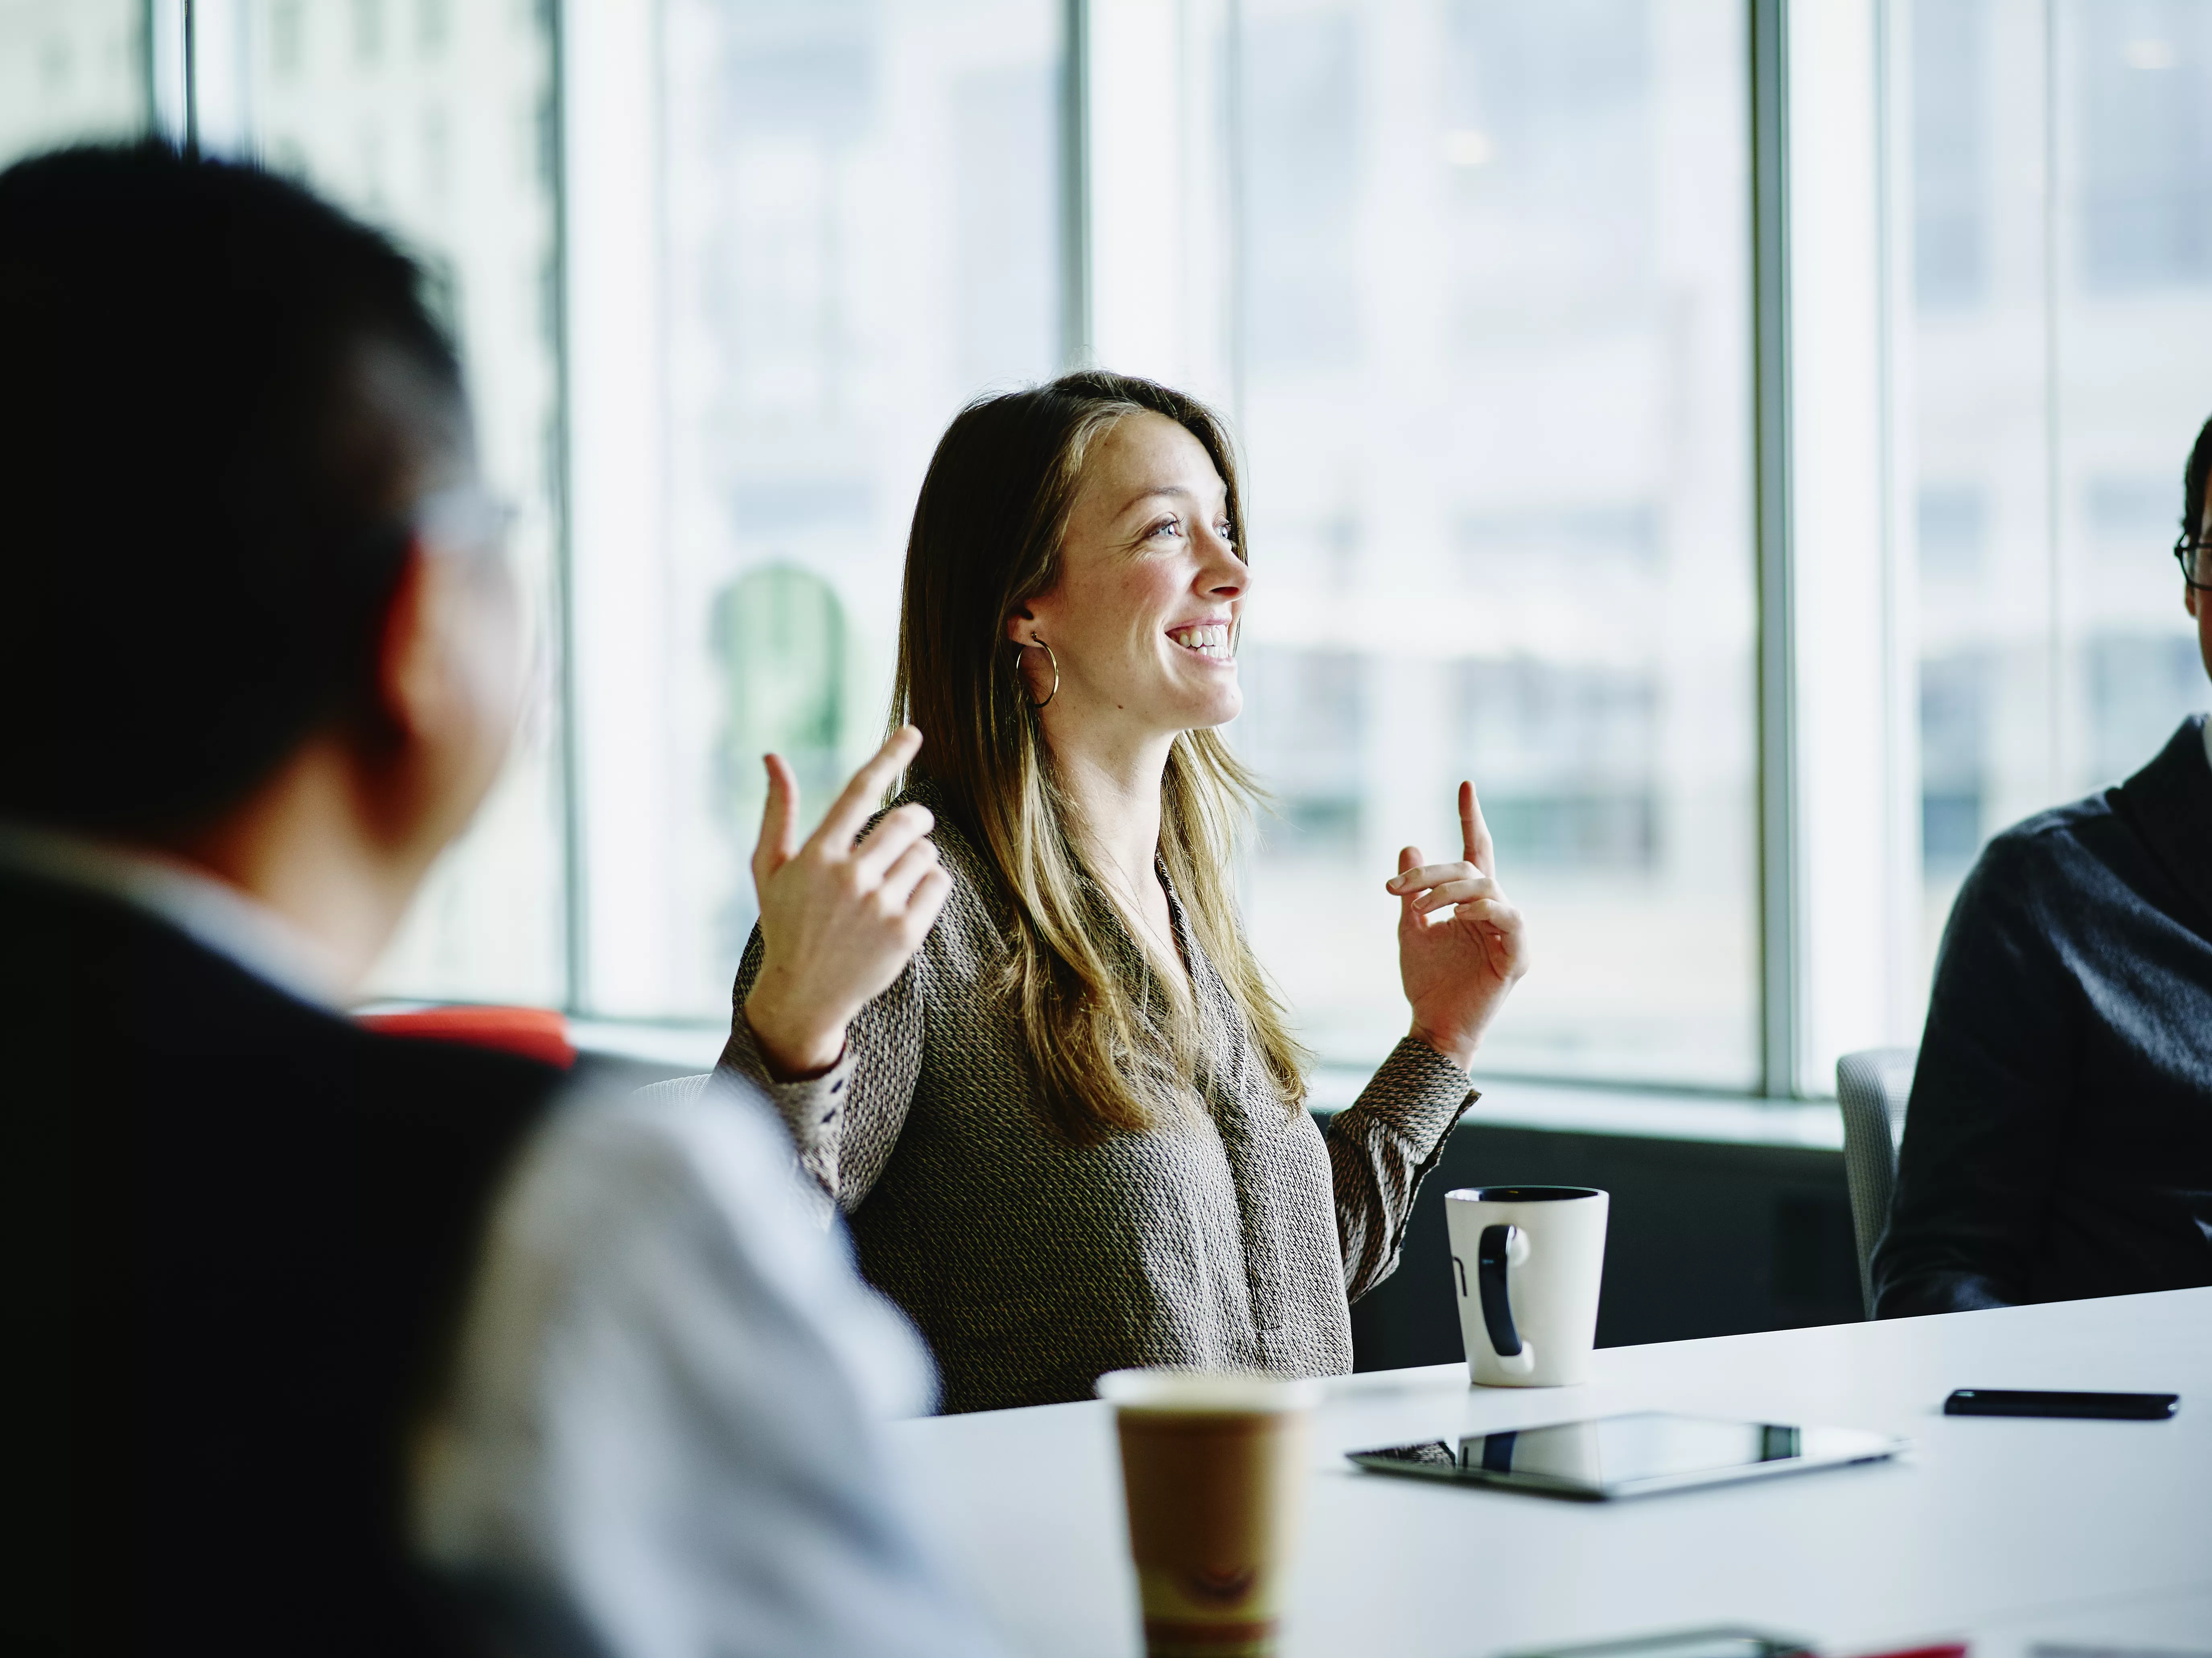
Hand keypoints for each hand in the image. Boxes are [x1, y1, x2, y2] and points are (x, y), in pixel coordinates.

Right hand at [742, 726, 952, 1078]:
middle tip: (912, 826)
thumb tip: (772, 756)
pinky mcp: (905, 933)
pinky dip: (931, 883)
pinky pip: (938, 883)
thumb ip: (777, 811)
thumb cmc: (786, 924)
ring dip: (919, 856)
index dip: (889, 756)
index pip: (860, 791)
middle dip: (916, 818)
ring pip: (925, 853)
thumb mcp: (769, 869)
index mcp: (817, 855)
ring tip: (897, 876)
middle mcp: (849, 877)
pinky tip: (908, 896)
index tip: (914, 732)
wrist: (803, 995)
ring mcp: (879, 906)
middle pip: (906, 821)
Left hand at [1384, 780, 1529, 1072]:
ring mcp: (1509, 933)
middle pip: (1471, 868)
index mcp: (1472, 902)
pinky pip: (1509, 918)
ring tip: (1422, 908)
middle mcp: (1495, 911)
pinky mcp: (1517, 955)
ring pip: (1487, 888)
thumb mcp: (1410, 927)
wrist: (1433, 1023)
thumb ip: (1412, 890)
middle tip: (1396, 886)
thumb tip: (1409, 843)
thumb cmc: (1427, 979)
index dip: (1471, 817)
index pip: (1476, 850)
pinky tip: (1457, 916)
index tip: (1465, 783)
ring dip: (1448, 891)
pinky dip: (1482, 911)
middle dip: (1432, 872)